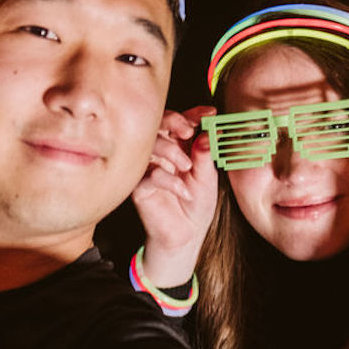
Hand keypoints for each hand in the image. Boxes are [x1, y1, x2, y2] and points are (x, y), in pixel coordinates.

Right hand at [131, 106, 218, 287]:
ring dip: (171, 152)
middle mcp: (162, 153)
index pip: (182, 122)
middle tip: (188, 131)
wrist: (187, 235)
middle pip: (160, 124)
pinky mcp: (139, 187)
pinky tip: (184, 191)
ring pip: (151, 144)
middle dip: (175, 122)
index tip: (209, 114)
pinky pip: (149, 174)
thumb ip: (205, 155)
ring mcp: (148, 167)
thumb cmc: (196, 204)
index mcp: (179, 146)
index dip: (194, 114)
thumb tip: (207, 132)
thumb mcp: (208, 177)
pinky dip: (169, 180)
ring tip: (187, 168)